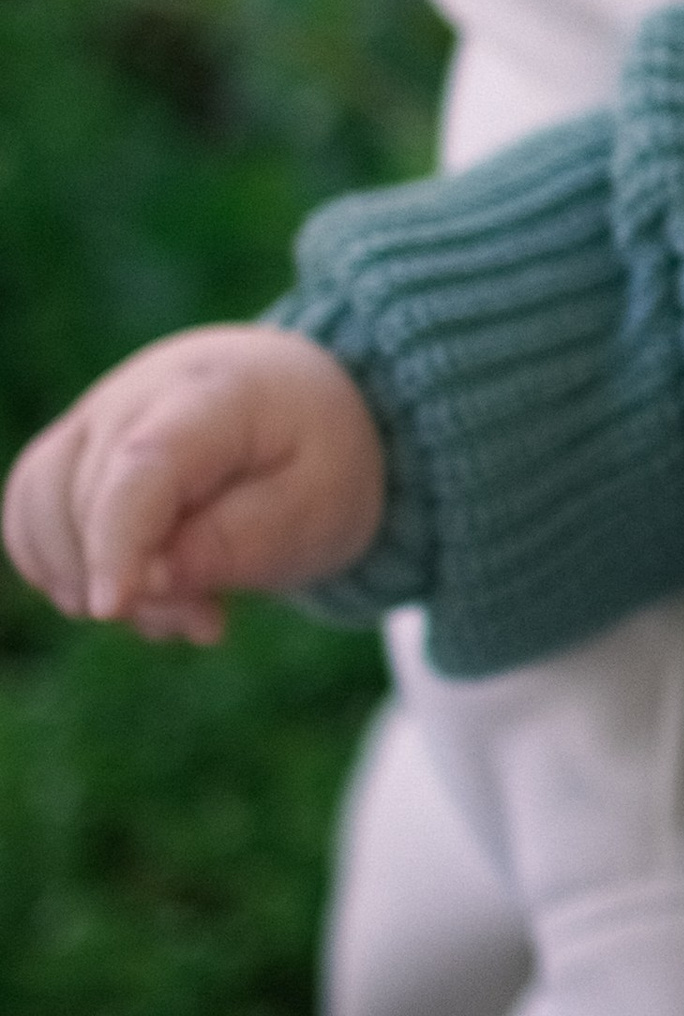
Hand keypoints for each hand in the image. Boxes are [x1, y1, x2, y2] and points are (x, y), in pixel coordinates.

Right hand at [2, 324, 383, 642]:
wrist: (309, 408)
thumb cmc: (320, 460)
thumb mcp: (316, 509)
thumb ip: (235, 543)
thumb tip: (148, 580)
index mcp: (216, 393)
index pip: (143, 465)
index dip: (118, 540)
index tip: (112, 608)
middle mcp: (137, 393)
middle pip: (89, 499)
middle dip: (136, 585)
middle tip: (209, 622)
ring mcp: (96, 415)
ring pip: (41, 507)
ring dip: (94, 581)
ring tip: (180, 607)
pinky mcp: (73, 446)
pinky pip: (30, 512)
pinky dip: (62, 565)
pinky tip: (128, 589)